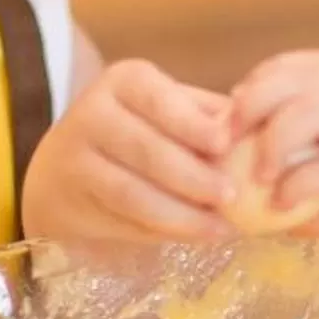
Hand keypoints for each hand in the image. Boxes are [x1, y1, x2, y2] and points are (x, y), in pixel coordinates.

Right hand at [21, 59, 232, 240]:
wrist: (63, 169)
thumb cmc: (138, 130)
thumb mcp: (169, 110)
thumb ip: (208, 118)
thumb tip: (255, 132)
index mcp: (125, 81)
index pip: (159, 100)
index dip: (190, 123)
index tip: (224, 145)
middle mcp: (92, 113)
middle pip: (146, 149)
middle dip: (192, 177)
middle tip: (232, 197)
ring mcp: (74, 159)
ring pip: (131, 192)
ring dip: (180, 214)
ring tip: (220, 227)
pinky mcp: (68, 202)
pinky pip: (121, 220)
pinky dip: (162, 232)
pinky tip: (193, 236)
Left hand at [229, 50, 318, 240]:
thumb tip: (285, 195)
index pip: (305, 62)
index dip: (259, 86)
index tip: (234, 121)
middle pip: (296, 78)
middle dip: (250, 110)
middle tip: (229, 147)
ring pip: (309, 112)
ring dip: (270, 147)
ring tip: (258, 178)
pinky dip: (299, 186)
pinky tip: (287, 206)